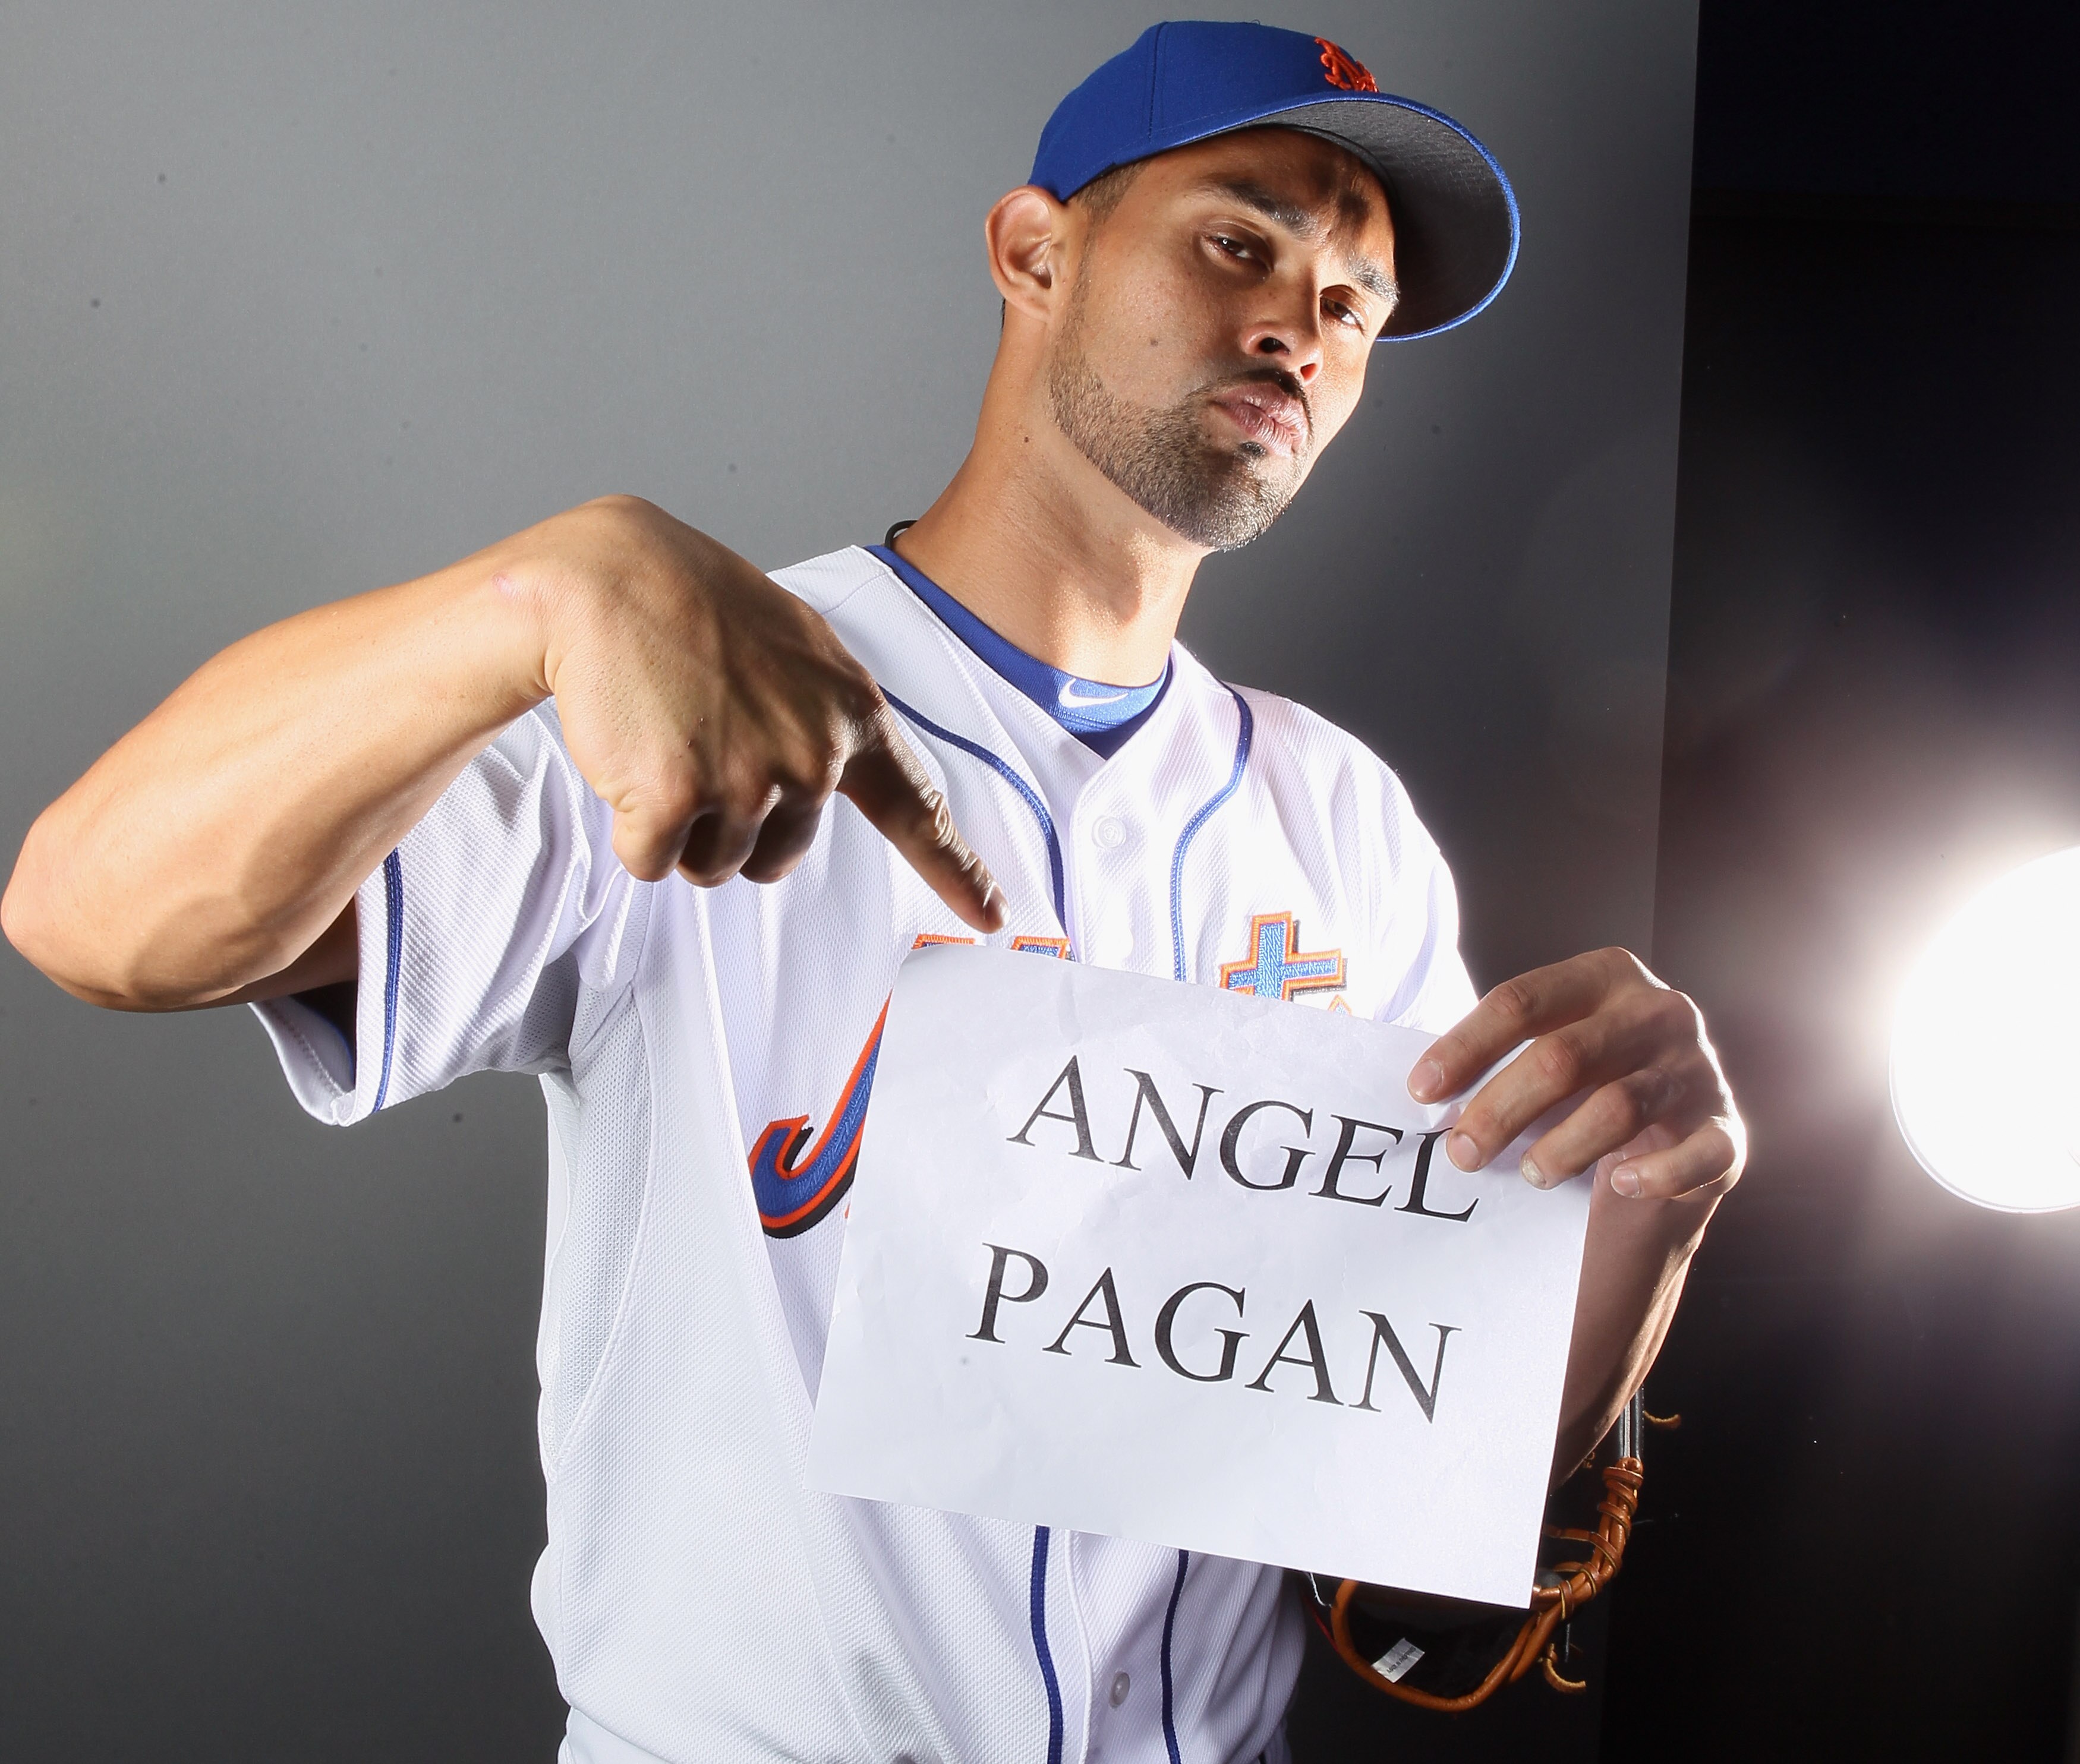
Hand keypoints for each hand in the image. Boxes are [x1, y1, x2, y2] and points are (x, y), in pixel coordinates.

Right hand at [512, 497, 1004, 929]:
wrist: (608, 578)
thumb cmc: (695, 608)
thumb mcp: (796, 650)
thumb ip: (825, 718)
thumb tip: (829, 775)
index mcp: (851, 715)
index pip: (917, 809)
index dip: (957, 872)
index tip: (992, 916)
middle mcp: (814, 755)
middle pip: (778, 858)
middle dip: (732, 823)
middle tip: (701, 743)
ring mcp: (750, 779)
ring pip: (713, 864)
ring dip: (680, 824)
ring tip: (667, 739)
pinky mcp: (678, 799)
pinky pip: (653, 861)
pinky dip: (632, 825)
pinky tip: (630, 754)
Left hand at [1406, 947, 1743, 1200]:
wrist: (1681, 1121)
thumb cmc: (1593, 1078)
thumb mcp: (1552, 1044)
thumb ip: (1503, 1055)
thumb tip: (1427, 1094)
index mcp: (1604, 975)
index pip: (1521, 1001)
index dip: (1465, 1046)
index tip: (1421, 1091)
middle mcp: (1658, 1011)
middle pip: (1562, 1056)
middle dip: (1500, 1109)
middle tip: (1461, 1153)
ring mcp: (1698, 1069)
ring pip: (1618, 1106)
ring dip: (1562, 1148)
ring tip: (1529, 1174)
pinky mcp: (1728, 1128)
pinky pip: (1695, 1154)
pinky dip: (1654, 1175)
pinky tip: (1616, 1184)